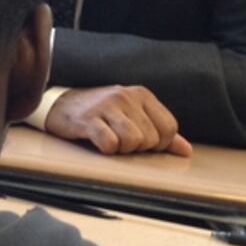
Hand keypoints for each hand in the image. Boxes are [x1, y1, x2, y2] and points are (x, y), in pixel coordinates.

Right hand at [45, 86, 193, 156]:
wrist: (59, 104)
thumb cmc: (100, 113)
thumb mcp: (132, 115)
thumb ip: (160, 131)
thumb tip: (186, 150)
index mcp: (141, 94)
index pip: (169, 127)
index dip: (159, 143)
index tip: (141, 142)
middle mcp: (126, 96)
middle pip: (151, 138)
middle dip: (138, 148)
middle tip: (121, 141)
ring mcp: (106, 106)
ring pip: (133, 141)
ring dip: (122, 149)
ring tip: (110, 141)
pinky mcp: (87, 119)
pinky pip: (109, 143)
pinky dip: (106, 149)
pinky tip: (98, 143)